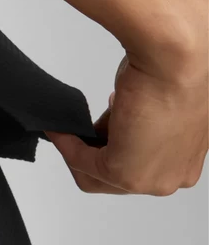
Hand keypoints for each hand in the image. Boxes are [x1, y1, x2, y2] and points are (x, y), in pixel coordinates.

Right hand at [45, 53, 207, 195]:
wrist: (173, 63)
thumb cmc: (172, 71)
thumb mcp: (151, 107)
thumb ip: (133, 127)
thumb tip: (113, 127)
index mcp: (184, 161)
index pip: (135, 167)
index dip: (107, 148)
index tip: (90, 131)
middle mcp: (172, 177)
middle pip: (114, 181)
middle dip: (89, 155)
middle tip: (73, 135)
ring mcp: (150, 181)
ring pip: (97, 178)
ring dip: (76, 151)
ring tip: (66, 129)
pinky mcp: (124, 173)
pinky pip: (82, 162)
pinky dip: (66, 145)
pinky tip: (60, 129)